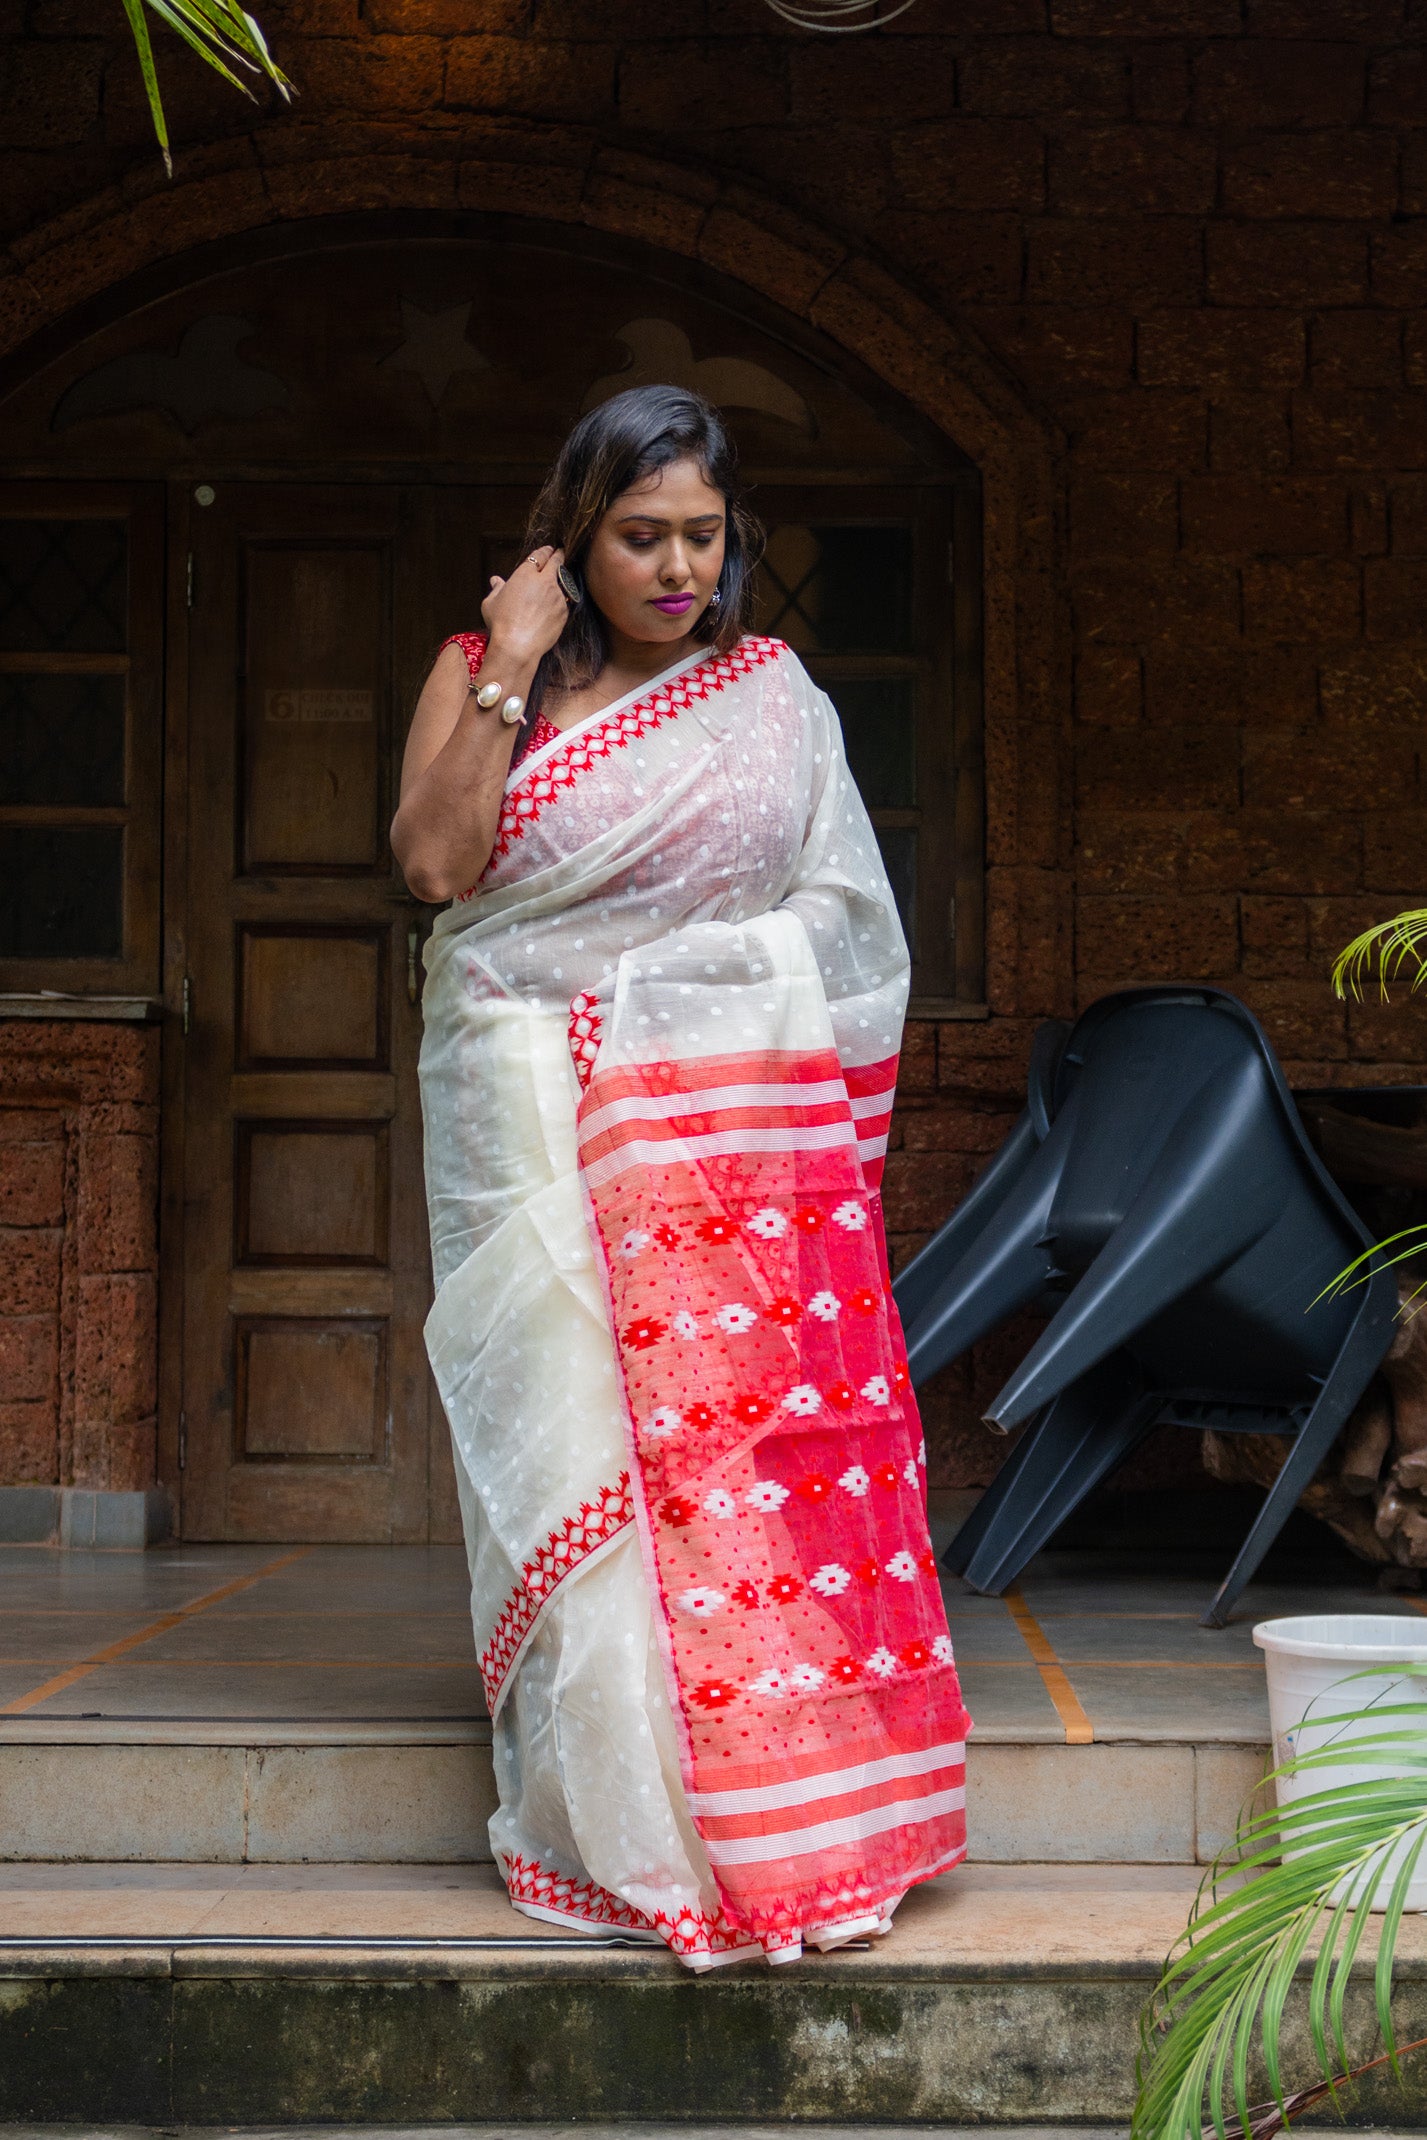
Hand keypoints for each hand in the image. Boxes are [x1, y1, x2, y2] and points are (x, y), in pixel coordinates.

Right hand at [480, 545, 570, 666]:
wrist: (518, 645)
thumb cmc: (501, 623)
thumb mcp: (491, 603)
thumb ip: (496, 589)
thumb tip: (496, 581)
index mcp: (525, 574)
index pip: (539, 555)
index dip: (545, 551)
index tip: (548, 550)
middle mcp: (544, 581)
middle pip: (557, 562)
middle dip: (558, 555)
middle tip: (560, 553)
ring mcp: (557, 596)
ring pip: (563, 582)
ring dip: (561, 579)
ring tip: (558, 581)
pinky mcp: (564, 612)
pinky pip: (564, 601)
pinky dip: (560, 600)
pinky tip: (554, 606)